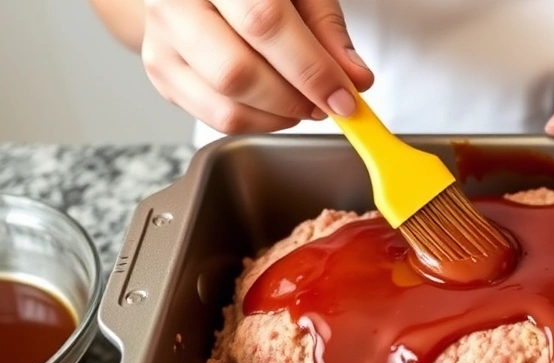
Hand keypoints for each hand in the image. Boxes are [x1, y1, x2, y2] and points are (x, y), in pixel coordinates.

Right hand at [140, 0, 373, 133]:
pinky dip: (258, 122)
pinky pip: (214, 118)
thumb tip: (355, 80)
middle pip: (235, 71)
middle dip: (294, 99)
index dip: (310, 68)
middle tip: (327, 103)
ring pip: (224, 105)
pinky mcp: (161, 72)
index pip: (264, 23)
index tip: (344, 97)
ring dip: (278, 117)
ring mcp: (161, 40)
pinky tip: (277, 105)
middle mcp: (175, 2)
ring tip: (304, 102)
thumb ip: (327, 29)